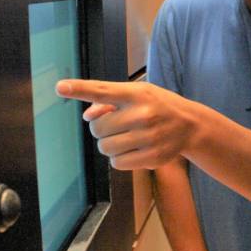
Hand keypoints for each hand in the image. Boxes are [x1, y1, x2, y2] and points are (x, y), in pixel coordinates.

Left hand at [55, 79, 196, 169]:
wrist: (191, 125)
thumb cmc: (157, 105)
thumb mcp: (138, 93)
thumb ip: (109, 100)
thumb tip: (87, 115)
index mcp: (137, 94)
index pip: (103, 91)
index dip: (79, 89)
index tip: (60, 87)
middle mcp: (143, 114)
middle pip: (98, 128)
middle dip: (101, 129)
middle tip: (116, 125)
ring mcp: (149, 137)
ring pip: (105, 148)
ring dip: (109, 145)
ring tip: (125, 138)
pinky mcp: (152, 157)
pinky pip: (117, 163)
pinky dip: (119, 159)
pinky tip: (132, 149)